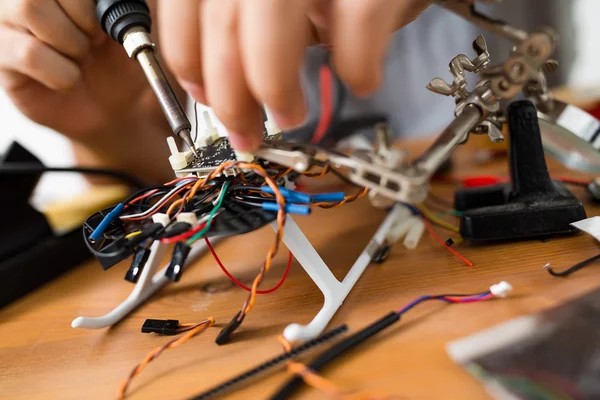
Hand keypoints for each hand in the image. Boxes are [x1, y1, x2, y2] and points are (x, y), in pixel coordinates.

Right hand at [0, 0, 175, 181]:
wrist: (114, 107)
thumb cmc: (120, 61)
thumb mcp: (133, 23)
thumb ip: (124, 1)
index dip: (86, 3)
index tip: (104, 25)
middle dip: (81, 18)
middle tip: (95, 42)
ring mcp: (7, 23)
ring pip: (29, 9)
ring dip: (71, 43)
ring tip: (81, 59)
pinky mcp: (2, 58)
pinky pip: (29, 53)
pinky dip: (62, 72)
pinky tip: (69, 78)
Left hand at [158, 0, 429, 151]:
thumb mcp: (278, 2)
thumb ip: (245, 26)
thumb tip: (225, 86)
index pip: (184, 8)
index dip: (187, 61)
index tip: (204, 96)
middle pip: (224, 27)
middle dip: (232, 100)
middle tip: (247, 134)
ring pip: (272, 29)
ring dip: (276, 89)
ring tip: (292, 115)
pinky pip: (357, 26)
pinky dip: (357, 65)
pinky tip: (361, 80)